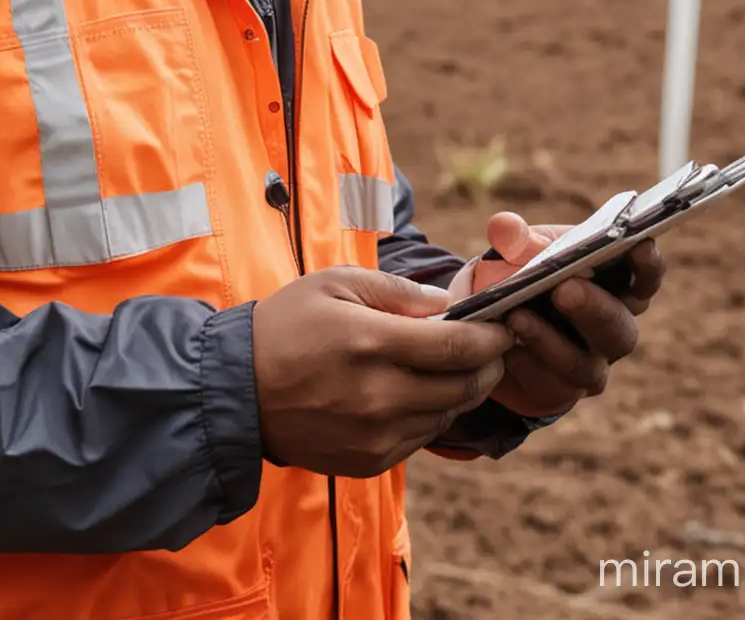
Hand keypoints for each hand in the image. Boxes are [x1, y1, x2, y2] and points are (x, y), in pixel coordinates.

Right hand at [252, 266, 514, 476]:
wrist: (238, 390)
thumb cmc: (287, 325)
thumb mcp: (335, 284)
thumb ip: (396, 291)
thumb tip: (447, 304)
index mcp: (370, 343)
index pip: (458, 346)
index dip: (493, 336)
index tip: (506, 325)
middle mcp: (378, 396)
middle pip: (463, 386)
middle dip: (489, 364)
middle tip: (494, 347)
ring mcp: (375, 435)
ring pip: (447, 414)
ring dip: (462, 390)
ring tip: (457, 366)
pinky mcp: (369, 460)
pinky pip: (421, 437)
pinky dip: (432, 413)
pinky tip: (419, 392)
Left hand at [449, 211, 665, 418]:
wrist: (493, 326)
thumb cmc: (522, 276)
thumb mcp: (519, 251)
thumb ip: (516, 238)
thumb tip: (505, 227)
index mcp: (614, 287)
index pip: (644, 278)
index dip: (647, 265)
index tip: (638, 244)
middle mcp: (612, 330)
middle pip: (620, 327)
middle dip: (593, 308)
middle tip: (564, 290)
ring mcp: (591, 365)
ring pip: (584, 365)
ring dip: (549, 340)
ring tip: (517, 317)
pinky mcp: (561, 391)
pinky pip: (550, 386)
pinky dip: (526, 363)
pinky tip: (505, 348)